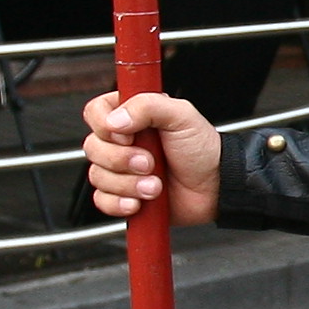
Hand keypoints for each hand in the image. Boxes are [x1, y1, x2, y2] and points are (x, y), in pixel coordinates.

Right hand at [82, 87, 224, 223]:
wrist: (216, 187)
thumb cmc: (203, 150)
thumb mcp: (182, 115)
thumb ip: (148, 105)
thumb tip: (115, 120)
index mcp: (133, 115)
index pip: (95, 112)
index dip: (104, 125)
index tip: (128, 135)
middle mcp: (123, 141)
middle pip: (93, 147)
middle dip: (122, 160)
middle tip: (150, 162)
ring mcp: (121, 169)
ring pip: (97, 176)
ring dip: (128, 184)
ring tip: (156, 185)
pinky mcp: (123, 195)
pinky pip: (102, 200)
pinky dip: (120, 203)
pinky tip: (140, 202)